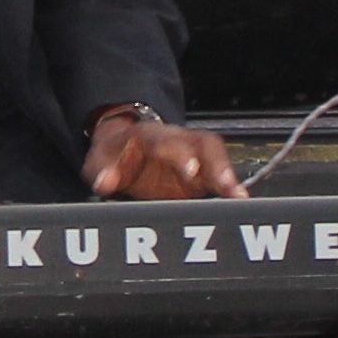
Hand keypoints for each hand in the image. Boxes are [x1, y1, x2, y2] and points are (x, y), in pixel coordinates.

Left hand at [84, 104, 244, 201]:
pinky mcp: (200, 169)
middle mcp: (176, 139)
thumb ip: (101, 172)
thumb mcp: (98, 162)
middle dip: (216, 163)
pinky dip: (230, 186)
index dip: (181, 155)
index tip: (191, 171)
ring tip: (239, 196)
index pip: (167, 141)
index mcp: (149, 136)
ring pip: (216, 155)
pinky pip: (220, 173)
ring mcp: (192, 152)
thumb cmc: (113, 155)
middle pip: (202, 144)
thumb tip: (104, 182)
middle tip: (227, 185)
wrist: (122, 145)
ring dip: (228, 174)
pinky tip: (240, 201)